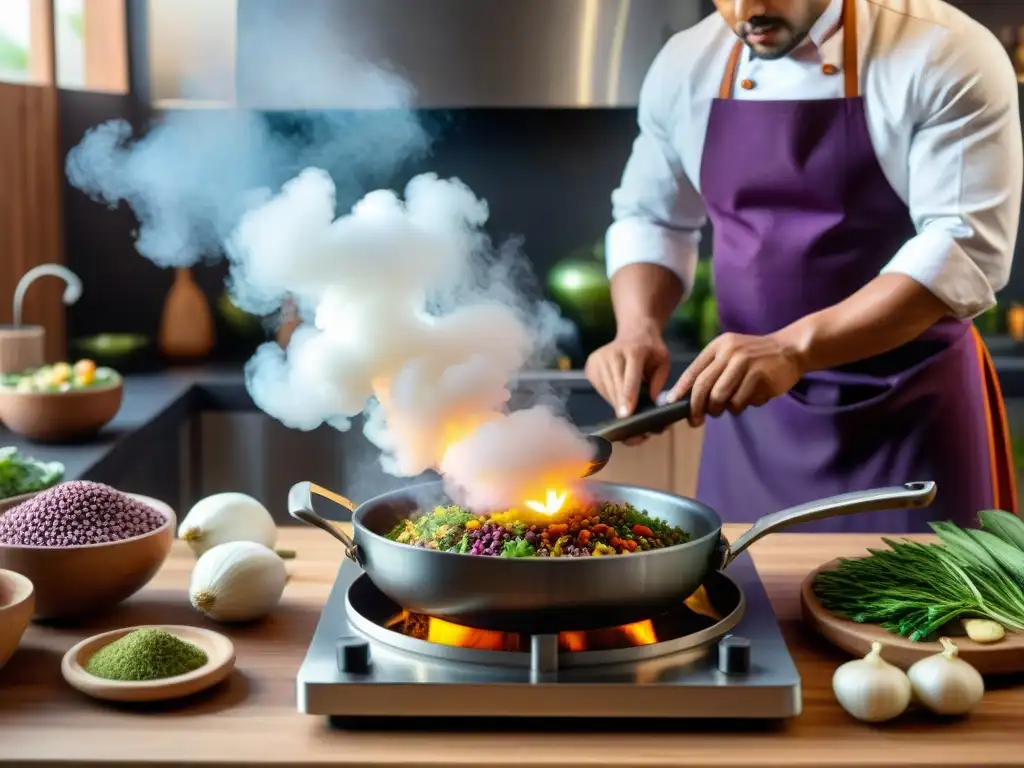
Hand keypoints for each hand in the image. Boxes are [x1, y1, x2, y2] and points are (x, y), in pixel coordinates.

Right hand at [584, 322, 670, 444]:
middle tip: (637, 431)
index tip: (624, 415)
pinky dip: (612, 396)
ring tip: (631, 405)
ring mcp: (598, 359)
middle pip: (617, 388)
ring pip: (608, 392)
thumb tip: (650, 406)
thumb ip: (658, 383)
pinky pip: (601, 390)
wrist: (634, 332)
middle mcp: (612, 353)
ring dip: (619, 403)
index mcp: (634, 350)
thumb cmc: (651, 350)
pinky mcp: (590, 366)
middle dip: (625, 408)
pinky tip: (620, 391)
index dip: (627, 397)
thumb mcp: (663, 363)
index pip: (630, 378)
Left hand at [667, 332, 805, 426]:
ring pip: (720, 397)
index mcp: (718, 346)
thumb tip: (689, 399)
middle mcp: (729, 352)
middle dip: (695, 408)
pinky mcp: (760, 375)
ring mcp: (745, 363)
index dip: (681, 391)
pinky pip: (741, 401)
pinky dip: (742, 406)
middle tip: (695, 421)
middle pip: (703, 386)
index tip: (672, 405)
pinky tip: (751, 399)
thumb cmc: (756, 357)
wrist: (791, 348)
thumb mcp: (731, 354)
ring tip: (729, 407)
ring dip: (721, 409)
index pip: (693, 371)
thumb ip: (712, 371)